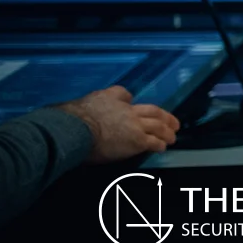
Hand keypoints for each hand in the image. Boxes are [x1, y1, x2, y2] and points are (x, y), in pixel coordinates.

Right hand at [54, 86, 180, 163]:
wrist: (74, 130)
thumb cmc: (70, 120)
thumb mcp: (75, 104)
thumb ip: (83, 105)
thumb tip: (74, 107)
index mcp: (110, 98)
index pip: (123, 95)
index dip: (129, 101)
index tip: (132, 104)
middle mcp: (126, 110)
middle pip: (151, 110)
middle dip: (164, 116)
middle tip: (172, 121)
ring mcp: (134, 125)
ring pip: (158, 126)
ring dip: (167, 131)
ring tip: (172, 135)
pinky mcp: (137, 140)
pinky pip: (153, 142)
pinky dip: (160, 144)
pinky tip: (163, 147)